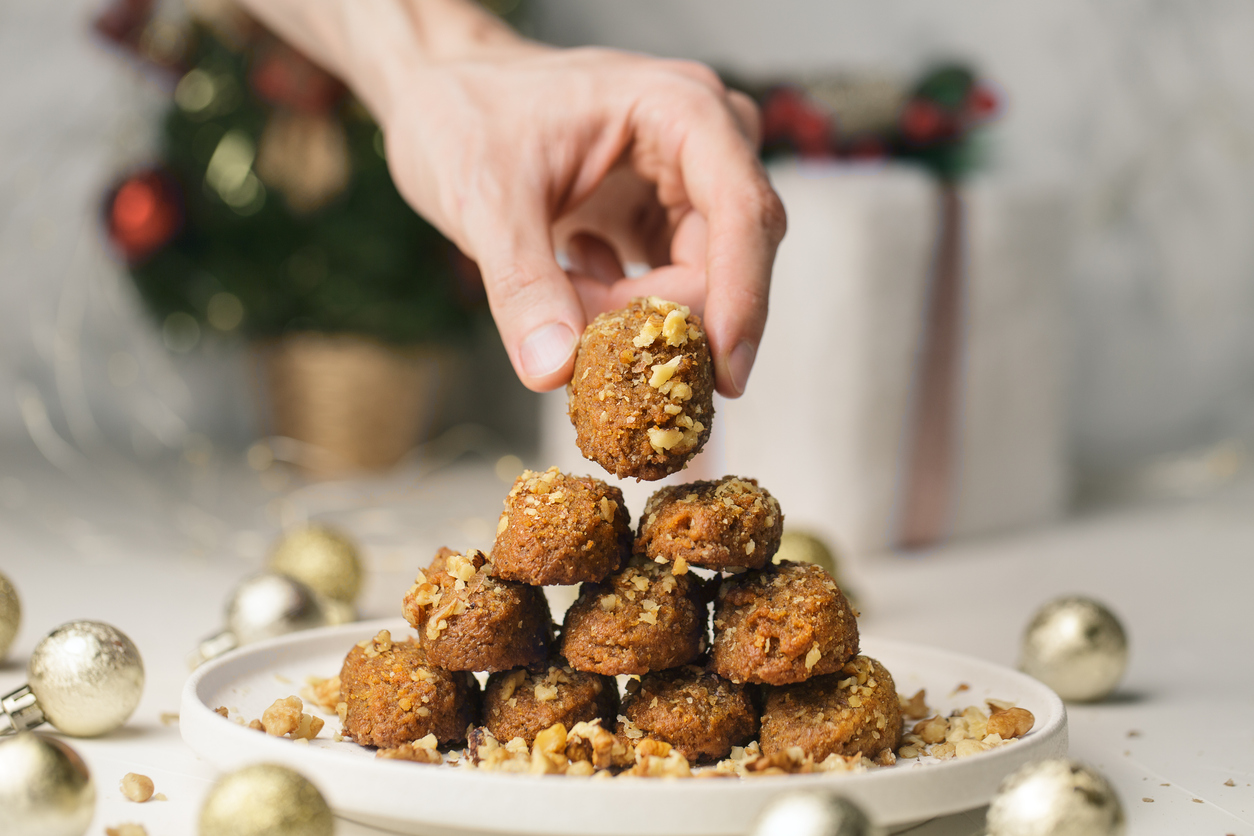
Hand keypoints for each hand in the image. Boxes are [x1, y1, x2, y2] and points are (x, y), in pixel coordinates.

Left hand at [379, 45, 785, 395]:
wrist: (440, 94)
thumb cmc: (465, 112)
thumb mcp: (483, 197)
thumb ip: (522, 284)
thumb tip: (556, 369)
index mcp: (680, 110)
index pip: (744, 212)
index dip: (743, 298)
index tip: (724, 373)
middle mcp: (702, 144)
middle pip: (726, 260)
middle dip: (661, 316)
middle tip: (588, 341)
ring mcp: (686, 184)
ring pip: (697, 284)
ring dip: (632, 314)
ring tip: (564, 287)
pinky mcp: (662, 219)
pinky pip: (666, 289)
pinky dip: (619, 307)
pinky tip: (571, 272)